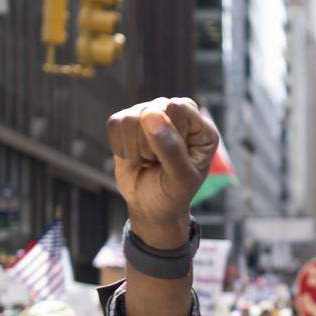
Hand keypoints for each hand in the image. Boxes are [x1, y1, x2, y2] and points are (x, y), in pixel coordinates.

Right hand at [107, 98, 218, 243]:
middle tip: (160, 164)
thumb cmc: (172, 192)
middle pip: (151, 111)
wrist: (151, 206)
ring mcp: (152, 113)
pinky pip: (115, 124)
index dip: (169, 135)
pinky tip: (134, 157)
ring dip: (135, 150)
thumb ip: (171, 148)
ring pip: (130, 119)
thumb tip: (151, 114)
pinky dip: (121, 148)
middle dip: (150, 147)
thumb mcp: (180, 178)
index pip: (178, 108)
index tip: (174, 158)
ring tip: (149, 161)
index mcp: (200, 126)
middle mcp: (177, 114)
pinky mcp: (128, 120)